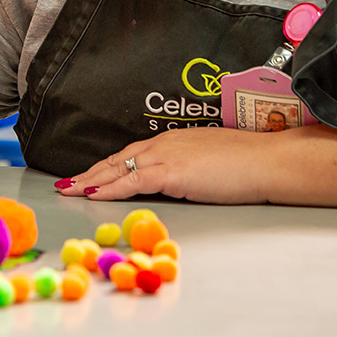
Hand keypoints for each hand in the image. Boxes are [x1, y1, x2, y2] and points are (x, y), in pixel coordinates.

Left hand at [55, 126, 273, 203]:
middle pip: (117, 158)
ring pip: (119, 168)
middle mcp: (165, 143)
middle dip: (90, 173)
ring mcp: (167, 156)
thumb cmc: (250, 164)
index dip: (107, 165)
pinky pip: (133, 181)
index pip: (131, 153)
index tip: (89, 175)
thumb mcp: (212, 162)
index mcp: (174, 140)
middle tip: (66, 183)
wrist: (270, 161)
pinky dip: (111, 189)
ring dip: (91, 181)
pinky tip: (95, 196)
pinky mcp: (172, 172)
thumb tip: (181, 182)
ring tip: (69, 190)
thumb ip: (191, 169)